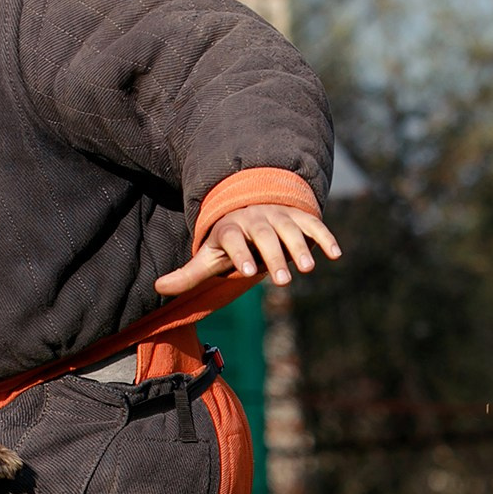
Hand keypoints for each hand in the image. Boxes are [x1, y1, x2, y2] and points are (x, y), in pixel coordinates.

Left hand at [153, 204, 342, 296]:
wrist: (250, 205)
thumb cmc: (228, 241)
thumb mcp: (208, 256)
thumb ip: (187, 274)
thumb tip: (157, 289)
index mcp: (230, 228)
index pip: (233, 239)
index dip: (240, 253)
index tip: (247, 271)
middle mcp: (254, 219)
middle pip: (264, 236)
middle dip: (273, 256)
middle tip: (282, 281)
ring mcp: (278, 215)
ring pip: (289, 228)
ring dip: (300, 247)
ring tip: (307, 269)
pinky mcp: (299, 216)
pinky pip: (313, 224)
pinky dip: (324, 237)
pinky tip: (335, 255)